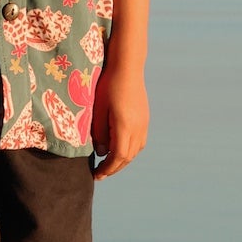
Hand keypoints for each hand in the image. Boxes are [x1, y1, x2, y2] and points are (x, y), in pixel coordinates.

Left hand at [91, 52, 148, 179]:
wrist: (127, 66)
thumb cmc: (108, 84)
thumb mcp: (98, 109)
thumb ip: (99, 132)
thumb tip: (102, 152)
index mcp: (125, 127)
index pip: (117, 157)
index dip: (107, 169)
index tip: (96, 175)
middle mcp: (138, 128)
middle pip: (127, 157)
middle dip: (114, 168)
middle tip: (100, 174)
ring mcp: (144, 124)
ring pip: (135, 151)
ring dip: (122, 161)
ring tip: (109, 164)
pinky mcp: (145, 118)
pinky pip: (139, 142)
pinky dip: (129, 151)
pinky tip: (120, 149)